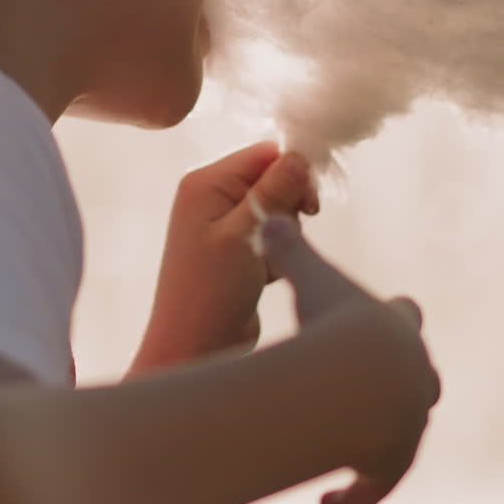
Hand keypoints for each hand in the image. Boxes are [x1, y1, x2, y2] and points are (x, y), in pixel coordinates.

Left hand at [133, 142, 318, 369]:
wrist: (193, 348)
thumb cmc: (211, 290)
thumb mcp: (244, 235)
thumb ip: (273, 192)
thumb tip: (299, 155)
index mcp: (206, 183)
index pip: (263, 155)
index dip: (293, 173)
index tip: (311, 205)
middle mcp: (212, 196)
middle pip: (272, 179)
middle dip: (289, 206)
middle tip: (288, 236)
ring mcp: (223, 224)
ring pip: (277, 209)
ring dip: (283, 233)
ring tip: (268, 263)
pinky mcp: (237, 249)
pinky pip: (271, 235)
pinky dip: (277, 252)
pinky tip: (267, 275)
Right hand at [263, 215, 441, 503]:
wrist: (355, 381)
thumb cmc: (332, 322)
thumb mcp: (308, 274)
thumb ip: (289, 248)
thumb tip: (271, 218)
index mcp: (398, 329)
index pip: (406, 316)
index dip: (391, 317)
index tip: (369, 321)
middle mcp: (414, 376)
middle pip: (421, 377)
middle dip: (396, 378)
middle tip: (360, 382)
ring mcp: (407, 423)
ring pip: (404, 430)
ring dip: (377, 435)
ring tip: (344, 439)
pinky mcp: (390, 464)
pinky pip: (372, 487)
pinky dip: (350, 497)